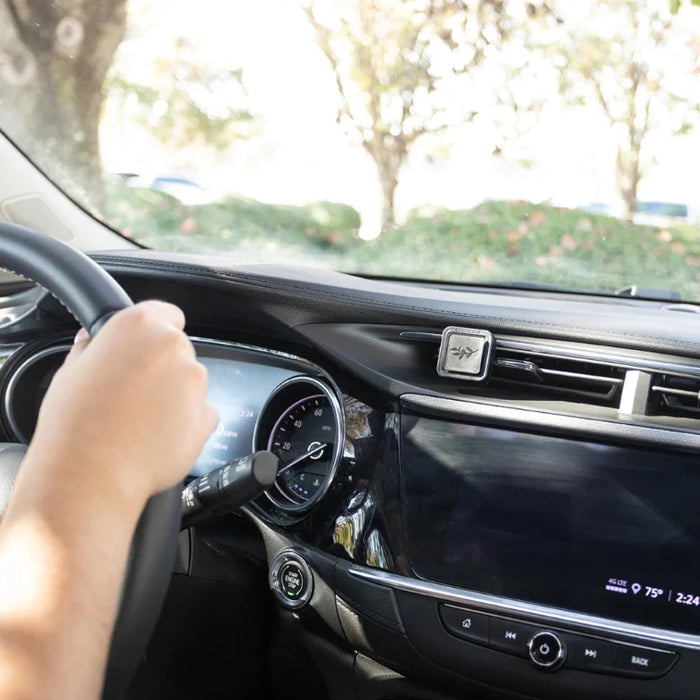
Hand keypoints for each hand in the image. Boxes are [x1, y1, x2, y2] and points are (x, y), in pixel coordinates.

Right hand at [24, 301, 218, 510]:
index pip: (165, 313)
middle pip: (177, 350)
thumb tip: (92, 339)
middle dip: (161, 366)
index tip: (144, 347)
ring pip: (190, 381)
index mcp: (140, 326)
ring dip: (174, 394)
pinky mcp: (207, 414)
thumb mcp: (70, 373)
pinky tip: (157, 435)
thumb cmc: (75, 424)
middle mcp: (173, 347)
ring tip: (139, 419)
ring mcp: (194, 381)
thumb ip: (90, 348)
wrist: (91, 474)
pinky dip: (186, 422)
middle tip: (132, 391)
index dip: (155, 330)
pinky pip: (201, 412)